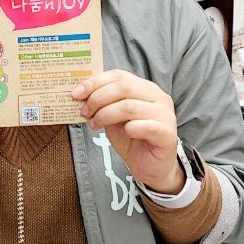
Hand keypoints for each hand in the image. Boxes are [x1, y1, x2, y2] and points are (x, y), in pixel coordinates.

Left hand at [72, 70, 184, 194]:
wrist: (151, 167)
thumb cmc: (132, 139)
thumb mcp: (113, 117)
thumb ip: (103, 103)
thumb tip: (80, 94)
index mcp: (145, 88)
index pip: (119, 76)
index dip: (95, 82)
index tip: (76, 94)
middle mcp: (158, 97)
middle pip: (124, 87)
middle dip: (98, 98)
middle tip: (85, 112)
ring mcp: (165, 115)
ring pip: (130, 106)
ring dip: (106, 115)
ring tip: (95, 125)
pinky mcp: (168, 134)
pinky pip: (147, 126)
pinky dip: (131, 128)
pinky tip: (124, 132)